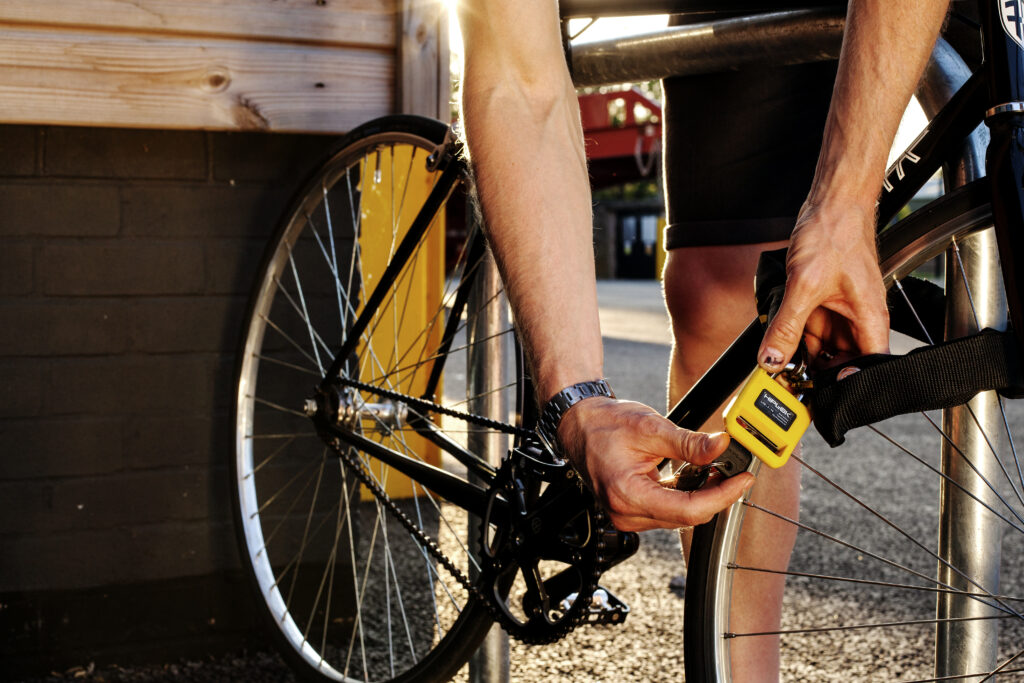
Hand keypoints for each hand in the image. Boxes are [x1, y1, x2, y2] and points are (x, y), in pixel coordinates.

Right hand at [557, 397, 754, 531]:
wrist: (578, 425)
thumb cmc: (604, 425)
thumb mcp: (651, 428)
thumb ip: (689, 442)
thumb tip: (721, 446)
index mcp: (628, 494)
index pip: (689, 509)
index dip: (722, 496)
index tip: (743, 480)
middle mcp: (626, 513)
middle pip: (686, 516)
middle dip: (716, 495)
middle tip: (735, 470)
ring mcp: (627, 516)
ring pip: (679, 516)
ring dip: (702, 496)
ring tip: (715, 470)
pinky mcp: (631, 511)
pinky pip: (667, 511)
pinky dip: (686, 495)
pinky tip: (695, 477)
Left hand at [758, 200, 889, 370]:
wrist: (831, 204)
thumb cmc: (835, 233)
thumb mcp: (804, 285)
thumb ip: (787, 326)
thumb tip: (772, 359)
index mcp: (869, 320)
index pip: (868, 369)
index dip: (848, 387)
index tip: (822, 398)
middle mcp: (857, 321)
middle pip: (841, 364)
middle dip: (817, 375)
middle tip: (787, 383)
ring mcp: (839, 314)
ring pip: (821, 350)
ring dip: (800, 358)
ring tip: (776, 366)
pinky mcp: (822, 305)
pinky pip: (808, 333)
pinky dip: (792, 340)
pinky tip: (775, 343)